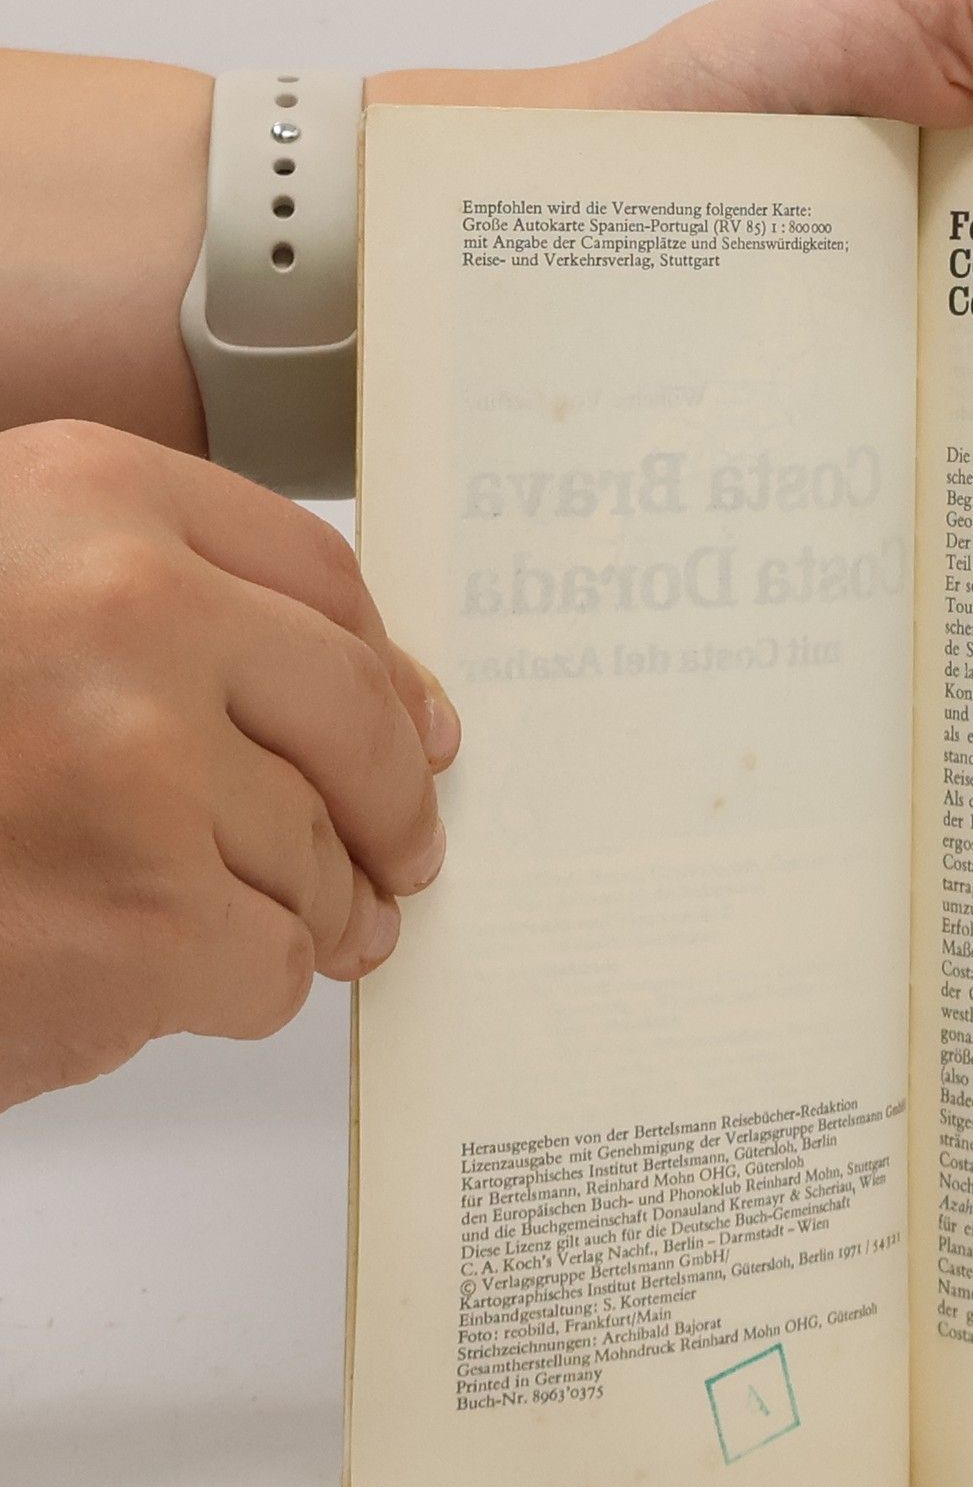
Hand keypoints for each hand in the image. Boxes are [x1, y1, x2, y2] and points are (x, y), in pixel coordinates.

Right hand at [0, 420, 457, 1108]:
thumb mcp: (6, 601)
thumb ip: (156, 611)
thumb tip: (367, 696)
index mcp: (86, 499)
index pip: (318, 577)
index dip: (383, 668)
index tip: (417, 724)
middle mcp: (123, 608)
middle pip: (355, 714)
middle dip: (391, 803)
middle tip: (402, 854)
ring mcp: (137, 765)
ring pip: (315, 851)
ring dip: (295, 908)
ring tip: (231, 920)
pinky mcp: (145, 917)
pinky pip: (273, 962)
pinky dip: (235, 987)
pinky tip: (160, 974)